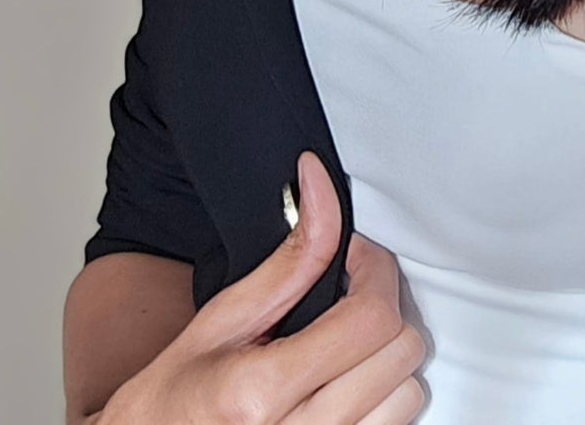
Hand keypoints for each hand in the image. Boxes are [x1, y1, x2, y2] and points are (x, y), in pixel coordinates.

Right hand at [99, 151, 426, 422]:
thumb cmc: (176, 396)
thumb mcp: (222, 318)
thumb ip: (289, 259)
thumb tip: (319, 185)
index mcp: (261, 393)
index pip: (370, 320)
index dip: (376, 271)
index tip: (358, 256)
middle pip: (401, 356)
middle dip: (384, 308)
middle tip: (350, 293)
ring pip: (408, 397)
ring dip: (387, 359)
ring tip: (346, 344)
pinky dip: (383, 399)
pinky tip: (348, 382)